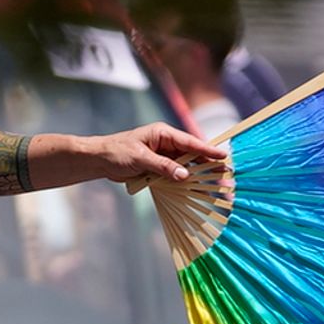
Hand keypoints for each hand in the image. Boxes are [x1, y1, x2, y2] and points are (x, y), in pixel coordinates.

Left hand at [97, 122, 221, 187]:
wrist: (99, 160)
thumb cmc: (116, 153)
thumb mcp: (140, 158)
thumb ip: (163, 167)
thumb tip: (184, 175)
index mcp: (163, 134)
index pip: (190, 142)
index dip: (207, 149)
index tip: (222, 156)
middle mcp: (166, 143)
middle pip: (191, 154)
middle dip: (207, 164)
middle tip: (224, 174)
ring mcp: (163, 155)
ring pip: (185, 165)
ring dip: (197, 175)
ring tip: (214, 184)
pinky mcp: (158, 167)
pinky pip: (175, 174)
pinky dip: (183, 181)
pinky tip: (194, 189)